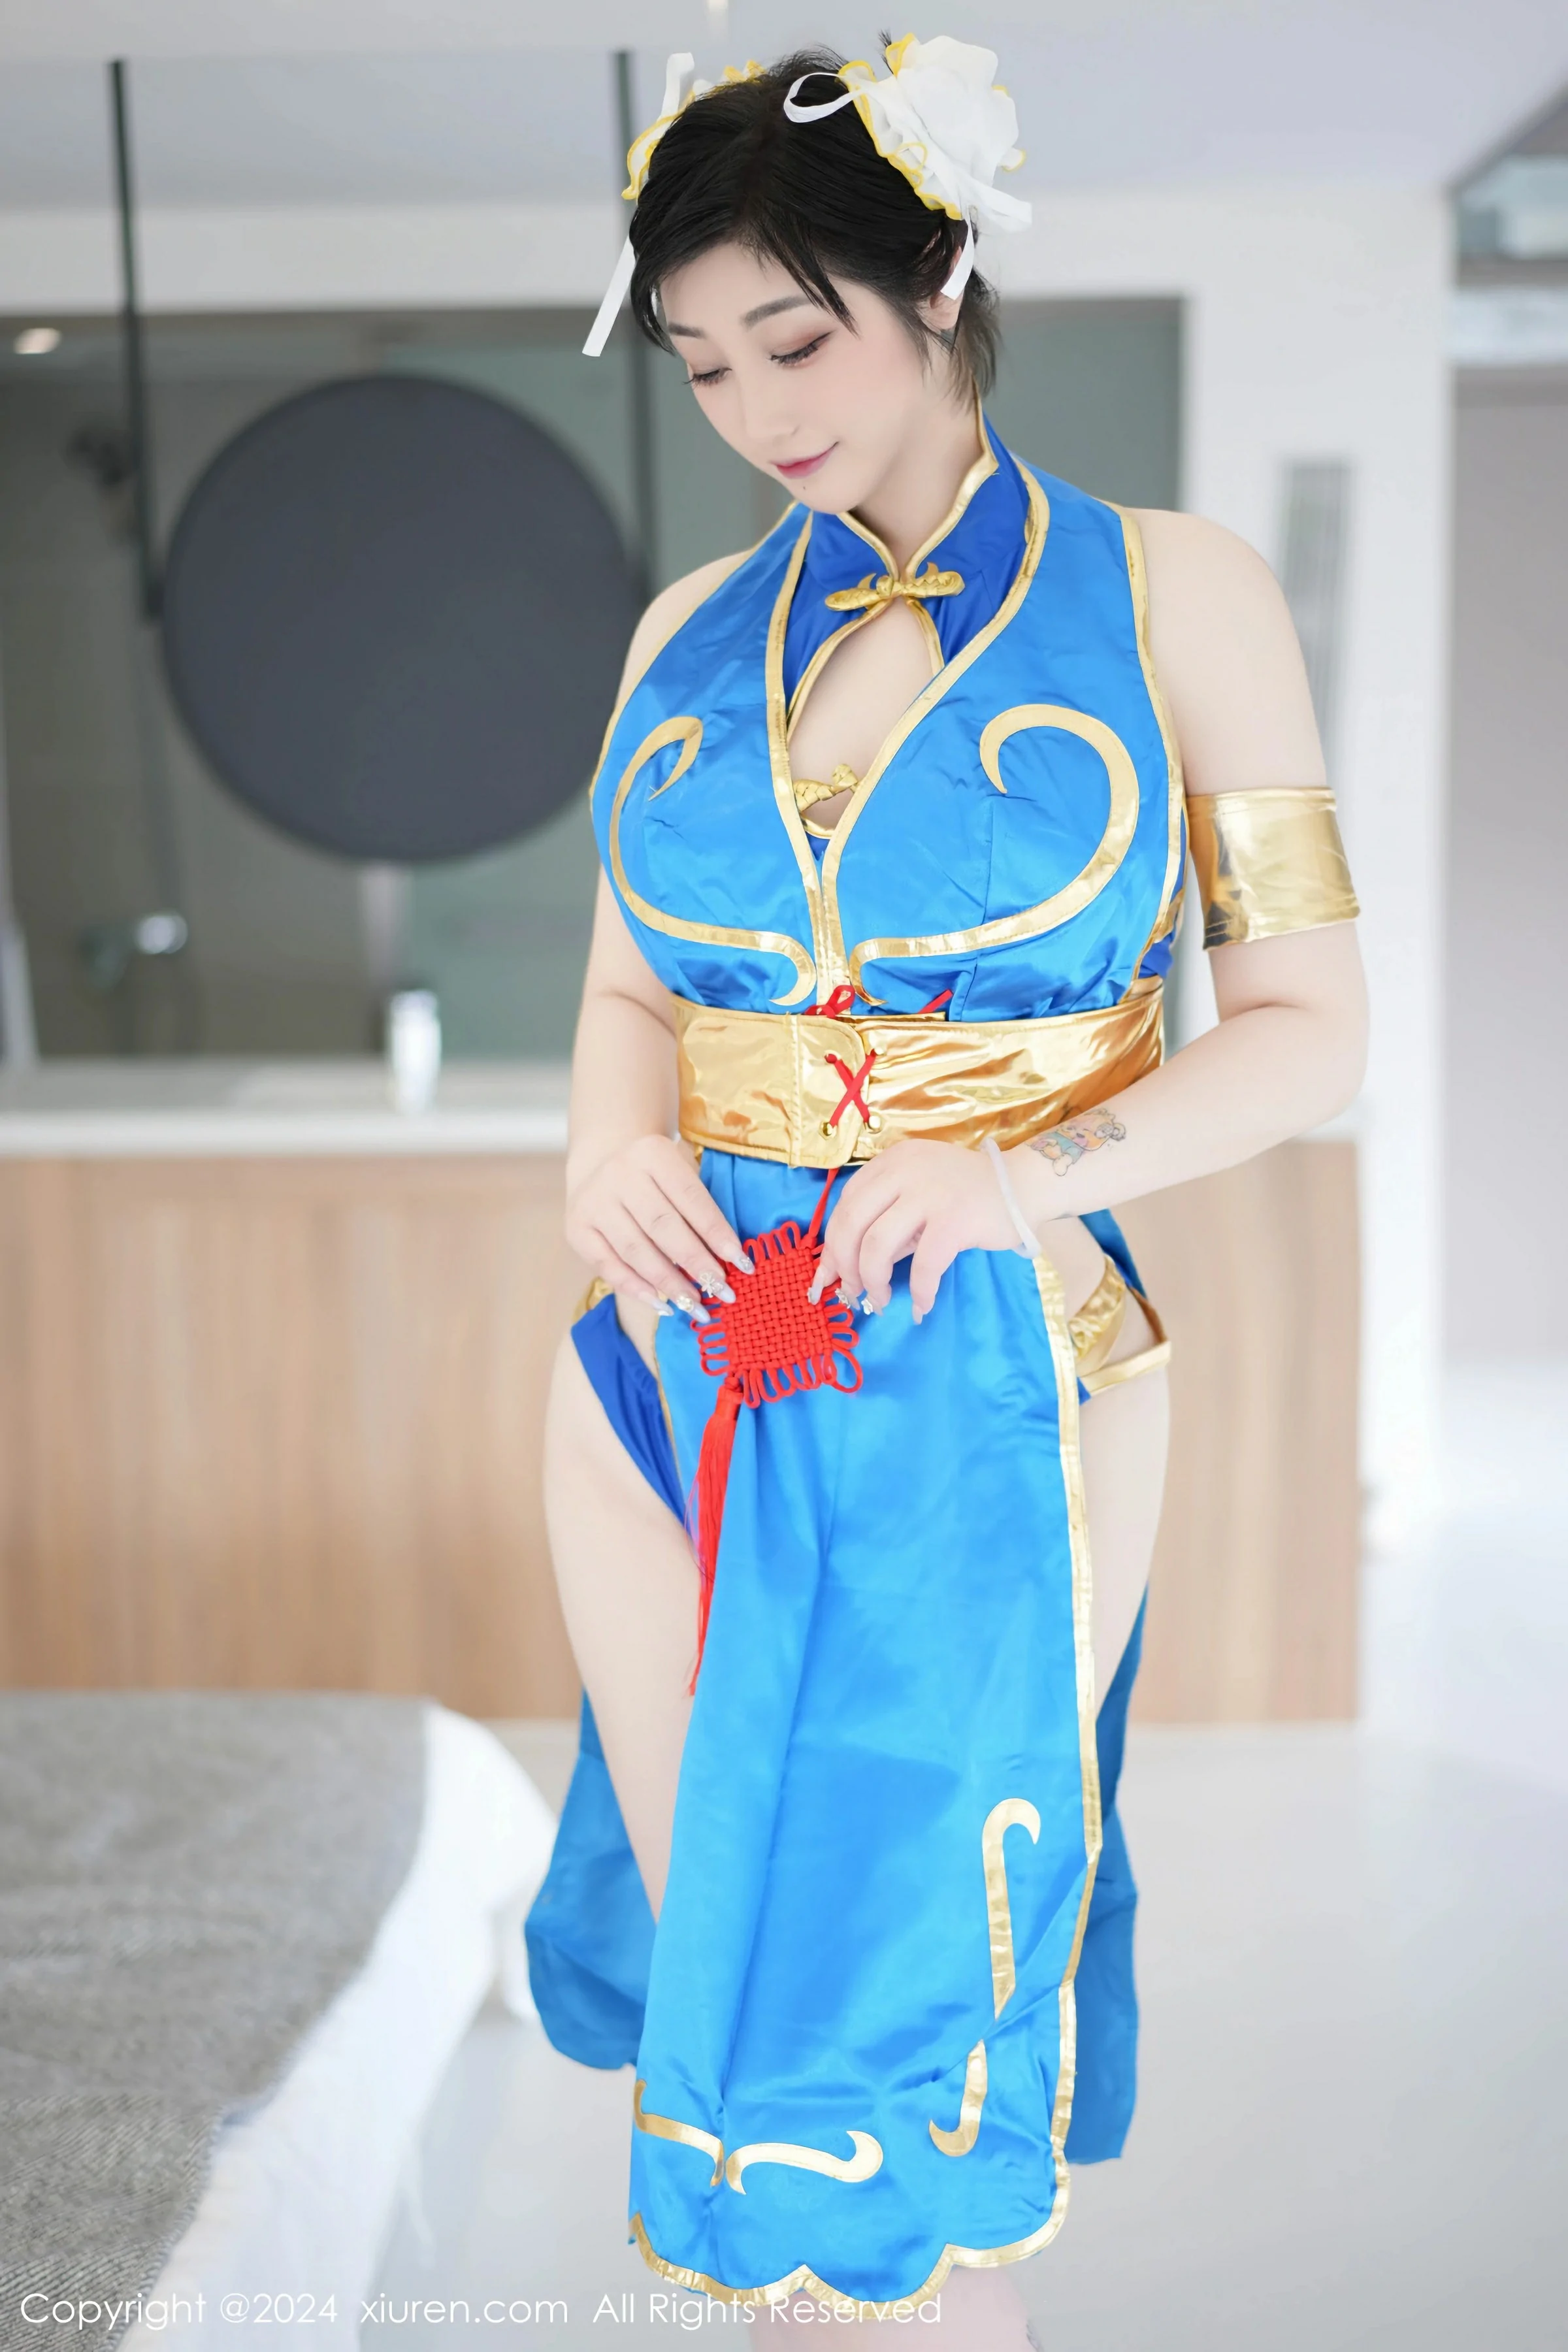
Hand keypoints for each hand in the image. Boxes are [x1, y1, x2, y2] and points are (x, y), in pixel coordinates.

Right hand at [566, 1134, 753, 1312]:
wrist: (601, 1163)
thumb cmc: (656, 1178)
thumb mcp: (679, 1173)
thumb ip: (700, 1208)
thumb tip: (729, 1261)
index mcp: (652, 1153)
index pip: (691, 1198)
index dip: (717, 1233)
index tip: (742, 1263)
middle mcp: (619, 1174)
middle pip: (664, 1227)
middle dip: (696, 1263)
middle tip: (722, 1291)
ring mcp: (594, 1202)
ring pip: (636, 1251)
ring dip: (670, 1283)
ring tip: (696, 1304)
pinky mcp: (577, 1229)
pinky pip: (609, 1266)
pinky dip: (637, 1288)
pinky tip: (663, 1303)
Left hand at [807, 1139, 1021, 1324]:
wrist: (1025, 1184)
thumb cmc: (969, 1193)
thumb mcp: (919, 1192)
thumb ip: (888, 1218)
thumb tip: (850, 1267)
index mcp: (891, 1162)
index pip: (846, 1204)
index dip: (832, 1245)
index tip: (828, 1276)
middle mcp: (904, 1171)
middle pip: (850, 1224)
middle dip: (844, 1266)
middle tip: (853, 1293)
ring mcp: (929, 1193)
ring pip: (877, 1245)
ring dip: (873, 1282)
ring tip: (881, 1302)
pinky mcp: (955, 1218)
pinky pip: (923, 1264)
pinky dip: (918, 1291)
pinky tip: (921, 1306)